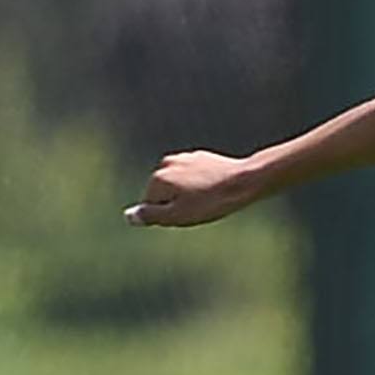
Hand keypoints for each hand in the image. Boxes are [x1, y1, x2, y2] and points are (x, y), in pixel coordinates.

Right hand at [124, 150, 263, 227]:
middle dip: (178, 202)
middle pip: (165, 193)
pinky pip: (195, 176)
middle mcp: (166, 164)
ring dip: (190, 193)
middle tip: (201, 207)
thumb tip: (129, 216)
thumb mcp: (178, 215)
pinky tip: (216, 188)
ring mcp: (185, 158)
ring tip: (210, 198)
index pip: (151, 206)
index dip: (169, 215)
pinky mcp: (202, 157)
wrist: (245, 181)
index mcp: (158, 178)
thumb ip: (151, 215)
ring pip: (180, 184)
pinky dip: (202, 184)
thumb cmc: (211, 201)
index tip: (188, 214)